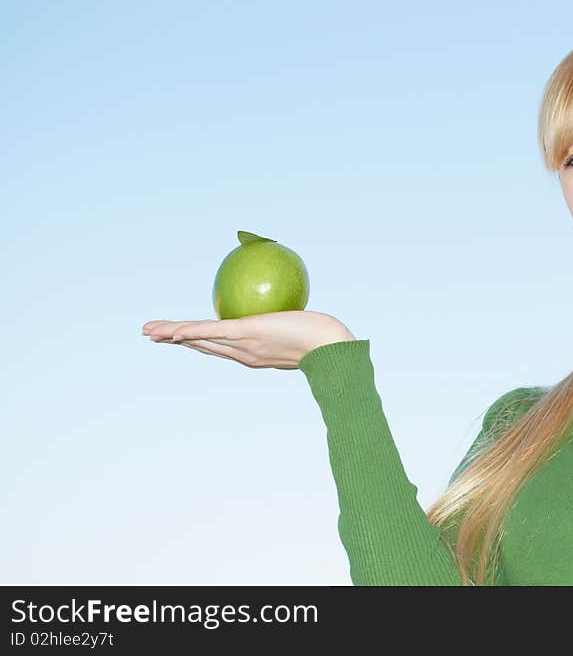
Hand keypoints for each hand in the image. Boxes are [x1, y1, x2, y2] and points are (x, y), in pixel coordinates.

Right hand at [141, 310, 355, 369]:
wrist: (333, 350)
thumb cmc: (326, 339)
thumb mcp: (304, 327)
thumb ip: (292, 319)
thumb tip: (292, 307)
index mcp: (253, 354)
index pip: (219, 347)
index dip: (196, 342)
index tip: (180, 338)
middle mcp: (244, 354)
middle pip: (202, 345)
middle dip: (175, 340)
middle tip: (151, 335)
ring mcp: (244, 346)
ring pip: (200, 339)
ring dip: (173, 335)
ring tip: (149, 332)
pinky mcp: (247, 334)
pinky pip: (213, 331)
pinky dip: (190, 331)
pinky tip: (172, 331)